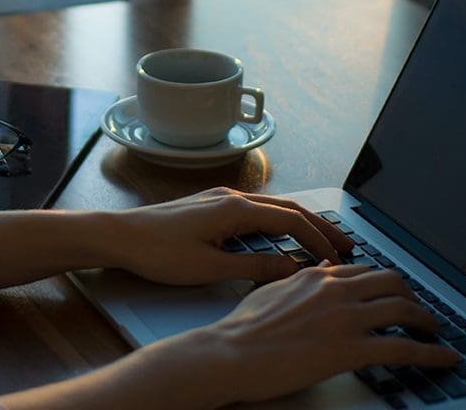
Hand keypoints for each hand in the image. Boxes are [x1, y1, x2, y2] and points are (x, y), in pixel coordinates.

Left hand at [109, 187, 353, 284]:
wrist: (120, 235)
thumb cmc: (158, 252)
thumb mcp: (209, 267)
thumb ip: (254, 268)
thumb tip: (291, 269)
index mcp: (236, 209)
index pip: (291, 221)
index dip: (318, 240)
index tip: (337, 259)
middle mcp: (232, 197)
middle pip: (288, 208)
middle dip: (320, 226)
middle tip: (346, 244)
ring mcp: (220, 198)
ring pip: (272, 207)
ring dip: (299, 222)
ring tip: (320, 241)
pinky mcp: (209, 205)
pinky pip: (255, 210)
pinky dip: (277, 221)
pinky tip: (280, 236)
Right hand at [149, 264, 460, 406]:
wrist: (230, 353)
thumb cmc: (242, 330)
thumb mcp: (270, 292)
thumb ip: (296, 282)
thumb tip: (311, 274)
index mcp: (316, 276)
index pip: (364, 271)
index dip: (386, 283)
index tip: (394, 292)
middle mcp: (336, 290)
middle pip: (392, 283)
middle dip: (413, 296)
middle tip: (419, 311)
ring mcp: (346, 318)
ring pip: (404, 310)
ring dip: (427, 322)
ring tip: (435, 333)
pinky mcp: (352, 348)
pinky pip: (404, 348)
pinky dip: (432, 354)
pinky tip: (445, 358)